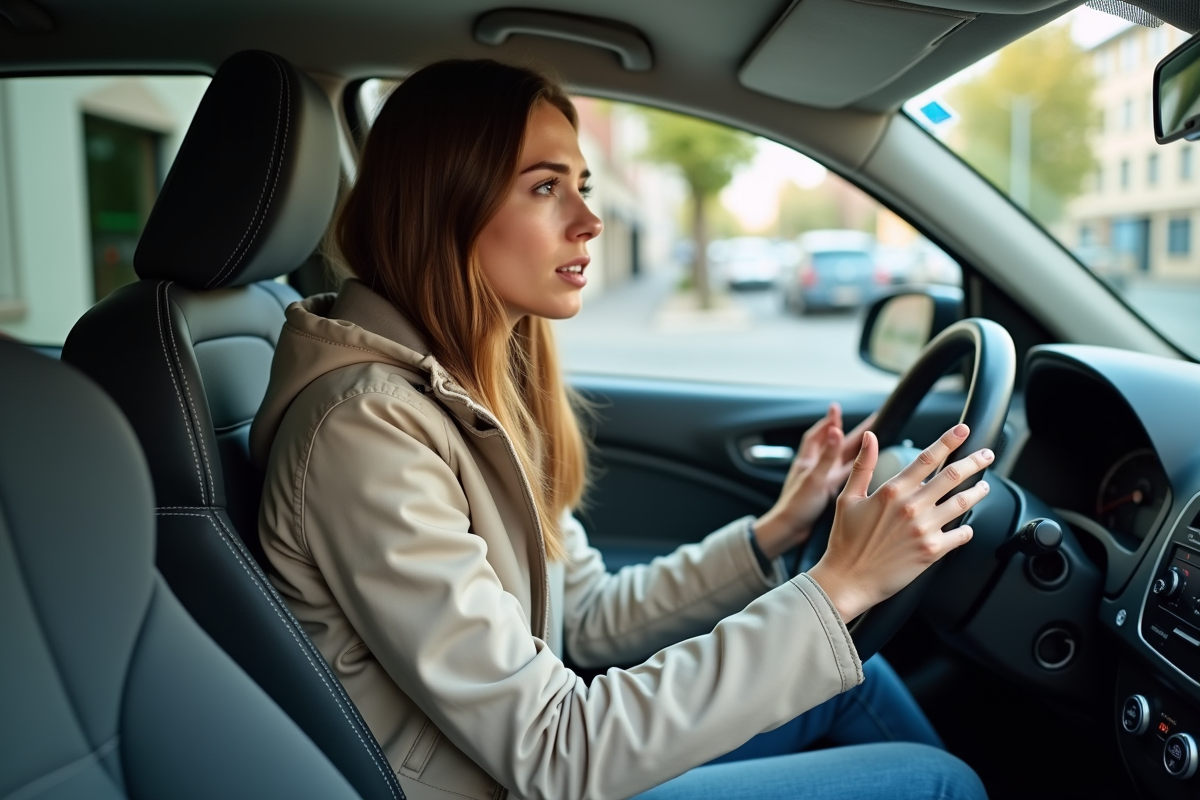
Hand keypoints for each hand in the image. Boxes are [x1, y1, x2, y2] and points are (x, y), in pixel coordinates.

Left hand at [753, 403, 875, 558]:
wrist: (788, 531)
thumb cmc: (796, 506)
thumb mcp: (814, 479)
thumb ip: (827, 456)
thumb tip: (835, 431)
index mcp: (808, 461)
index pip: (818, 435)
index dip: (828, 421)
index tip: (836, 408)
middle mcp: (815, 468)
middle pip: (836, 444)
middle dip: (851, 432)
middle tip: (870, 420)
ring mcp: (822, 480)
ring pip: (843, 459)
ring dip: (856, 448)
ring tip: (872, 438)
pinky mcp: (827, 493)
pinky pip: (845, 475)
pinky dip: (855, 468)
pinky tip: (865, 466)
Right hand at [807, 423, 993, 620]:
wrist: (848, 579)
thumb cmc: (845, 541)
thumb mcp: (848, 498)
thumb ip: (863, 465)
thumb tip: (869, 437)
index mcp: (892, 491)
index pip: (927, 458)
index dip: (948, 441)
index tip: (962, 431)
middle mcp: (912, 507)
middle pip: (952, 476)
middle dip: (974, 461)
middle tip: (986, 455)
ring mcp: (924, 529)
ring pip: (962, 502)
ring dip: (978, 491)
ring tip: (984, 486)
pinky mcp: (932, 551)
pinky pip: (960, 535)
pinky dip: (967, 528)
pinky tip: (966, 525)